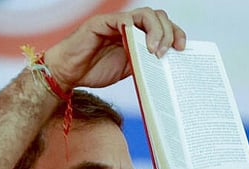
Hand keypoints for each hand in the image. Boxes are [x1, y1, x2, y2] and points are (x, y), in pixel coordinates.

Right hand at [43, 7, 185, 89]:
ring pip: (145, 14)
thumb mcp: (129, 70)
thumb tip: (168, 66)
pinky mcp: (102, 23)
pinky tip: (139, 46)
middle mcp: (128, 25)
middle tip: (169, 51)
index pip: (162, 26)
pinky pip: (123, 20)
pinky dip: (134, 29)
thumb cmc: (93, 71)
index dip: (175, 34)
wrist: (67, 74)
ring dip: (156, 31)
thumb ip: (146, 63)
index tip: (182, 48)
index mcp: (136, 35)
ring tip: (155, 50)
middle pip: (158, 17)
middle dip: (169, 32)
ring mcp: (115, 22)